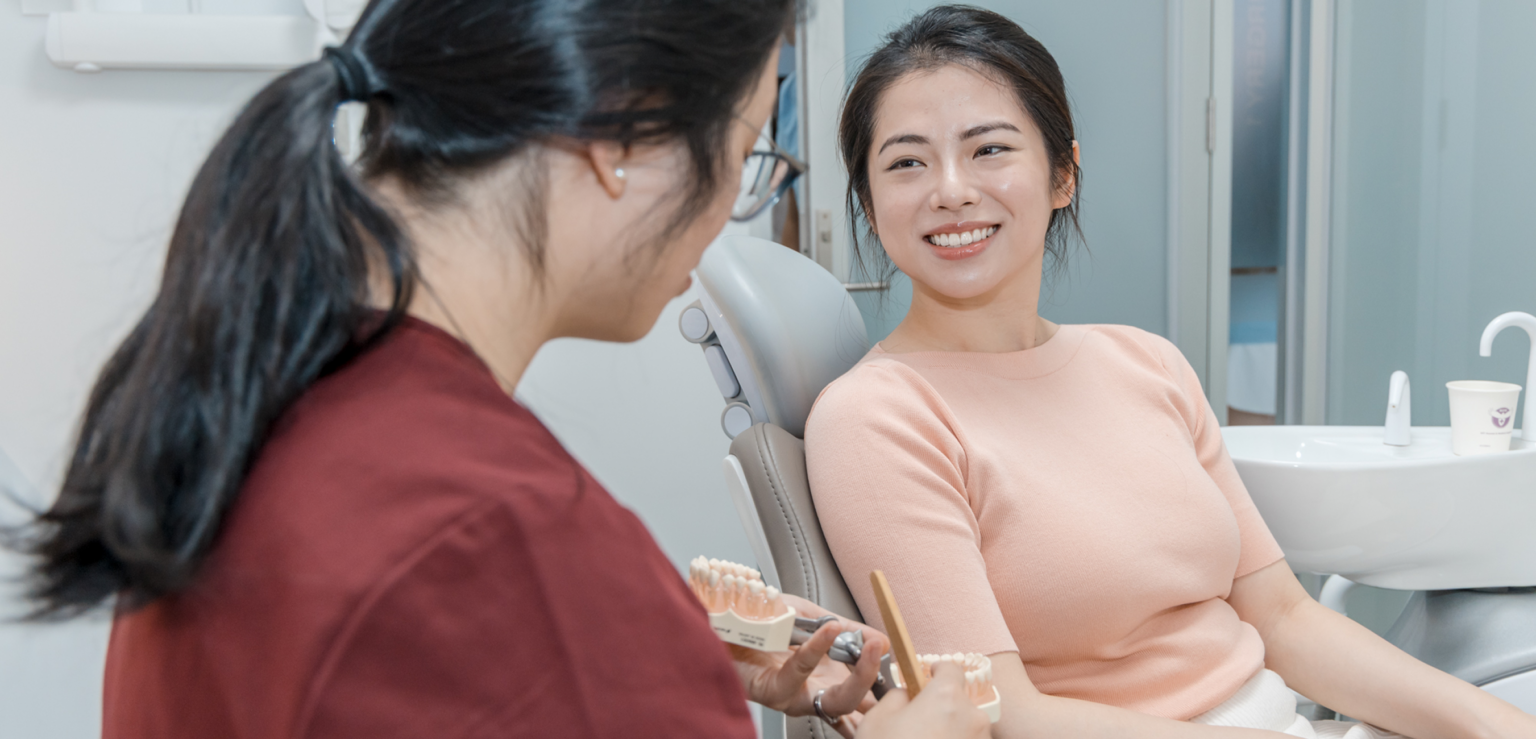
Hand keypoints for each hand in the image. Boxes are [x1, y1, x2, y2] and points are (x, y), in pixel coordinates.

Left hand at [730, 595, 890, 737]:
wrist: (721, 620)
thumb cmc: (762, 622)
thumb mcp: (810, 616)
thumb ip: (845, 626)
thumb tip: (880, 637)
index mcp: (828, 676)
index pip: (864, 690)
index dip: (883, 676)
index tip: (895, 648)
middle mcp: (814, 692)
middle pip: (856, 704)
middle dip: (875, 680)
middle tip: (883, 650)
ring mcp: (795, 695)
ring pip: (836, 702)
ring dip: (858, 676)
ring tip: (868, 645)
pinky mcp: (772, 691)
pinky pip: (800, 673)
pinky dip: (817, 649)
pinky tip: (829, 630)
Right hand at [855, 662, 990, 738]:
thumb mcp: (877, 719)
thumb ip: (897, 696)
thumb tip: (907, 695)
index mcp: (947, 697)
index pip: (951, 668)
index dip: (936, 670)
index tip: (926, 676)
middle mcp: (972, 718)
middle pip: (959, 702)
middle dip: (941, 708)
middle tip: (916, 722)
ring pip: (965, 729)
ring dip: (948, 732)